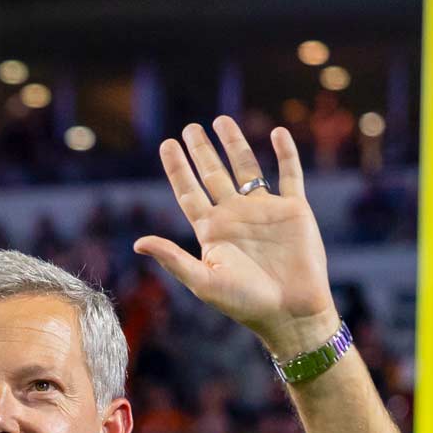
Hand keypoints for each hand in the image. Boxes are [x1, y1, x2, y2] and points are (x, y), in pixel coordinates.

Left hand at [136, 118, 337, 358]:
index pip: (189, 192)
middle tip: (189, 128)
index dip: (177, 169)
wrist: (291, 313)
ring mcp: (265, 211)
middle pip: (214, 175)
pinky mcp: (294, 211)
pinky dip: (285, 153)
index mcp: (212, 231)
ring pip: (247, 168)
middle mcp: (236, 217)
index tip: (167, 144)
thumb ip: (172, 259)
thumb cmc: (245, 303)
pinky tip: (277, 133)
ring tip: (221, 120)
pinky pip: (289, 175)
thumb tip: (137, 243)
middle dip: (201, 151)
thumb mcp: (203, 281)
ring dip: (235, 144)